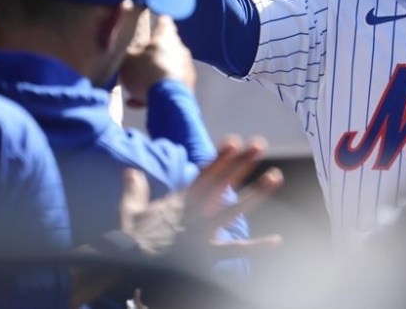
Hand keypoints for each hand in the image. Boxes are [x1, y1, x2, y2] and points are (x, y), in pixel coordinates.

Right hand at [118, 137, 283, 257]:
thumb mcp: (128, 210)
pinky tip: (277, 240)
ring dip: (256, 193)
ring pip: (234, 210)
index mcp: (181, 201)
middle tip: (260, 144)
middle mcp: (196, 212)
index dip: (221, 157)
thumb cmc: (129, 239)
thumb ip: (133, 189)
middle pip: (223, 183)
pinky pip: (235, 251)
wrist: (129, 265)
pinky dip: (256, 247)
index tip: (236, 141)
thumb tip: (130, 171)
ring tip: (276, 177)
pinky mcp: (206, 254)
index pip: (205, 174)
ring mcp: (203, 232)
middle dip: (242, 163)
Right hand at [120, 15, 197, 107]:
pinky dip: (156, 90)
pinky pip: (169, 84)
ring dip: (153, 73)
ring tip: (136, 85)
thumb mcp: (127, 59)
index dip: (157, 21)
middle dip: (152, 52)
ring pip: (167, 66)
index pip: (164, 21)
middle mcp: (180, 48)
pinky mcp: (188, 85)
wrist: (168, 100)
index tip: (152, 21)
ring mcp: (186, 67)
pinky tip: (139, 101)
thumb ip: (126, 49)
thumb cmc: (146, 72)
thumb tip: (126, 43)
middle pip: (166, 45)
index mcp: (166, 36)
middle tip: (138, 59)